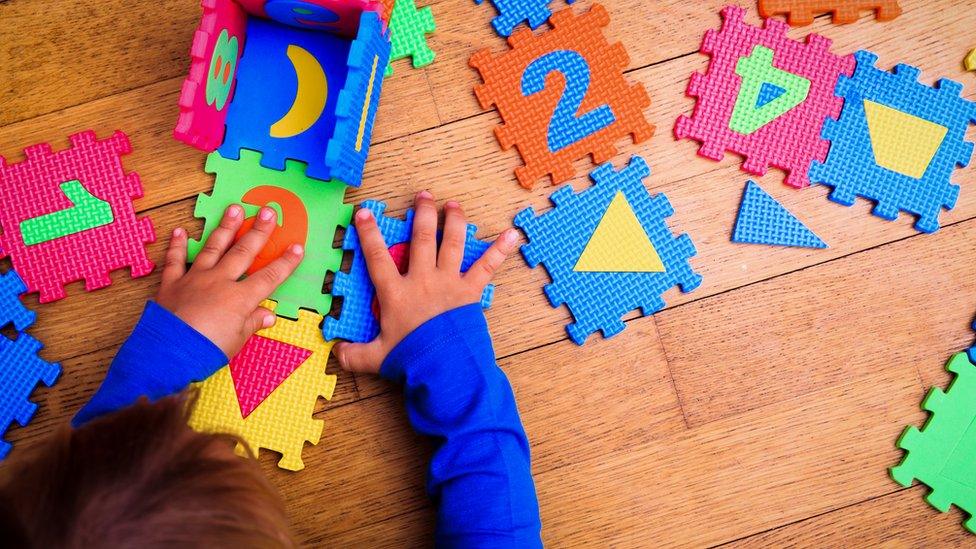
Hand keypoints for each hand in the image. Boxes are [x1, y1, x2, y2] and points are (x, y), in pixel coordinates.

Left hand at [156, 205, 303, 357]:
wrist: (169, 353)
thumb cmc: (207, 350)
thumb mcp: (237, 341)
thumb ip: (252, 323)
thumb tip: (268, 315)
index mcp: (240, 298)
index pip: (269, 277)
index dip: (285, 262)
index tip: (297, 247)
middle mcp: (220, 282)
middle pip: (244, 252)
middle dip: (258, 231)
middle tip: (267, 211)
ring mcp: (195, 279)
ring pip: (213, 248)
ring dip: (225, 228)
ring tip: (234, 209)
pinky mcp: (172, 284)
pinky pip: (175, 261)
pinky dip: (177, 246)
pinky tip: (180, 231)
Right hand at [334, 191, 518, 373]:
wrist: (445, 368)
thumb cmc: (412, 360)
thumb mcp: (377, 358)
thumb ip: (355, 354)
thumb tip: (336, 353)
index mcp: (396, 293)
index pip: (377, 257)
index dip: (369, 233)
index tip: (365, 212)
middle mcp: (422, 280)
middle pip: (421, 239)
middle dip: (422, 214)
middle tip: (424, 195)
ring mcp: (449, 282)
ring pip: (451, 244)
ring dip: (453, 221)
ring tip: (454, 205)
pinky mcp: (470, 291)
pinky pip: (486, 267)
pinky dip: (500, 250)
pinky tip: (513, 235)